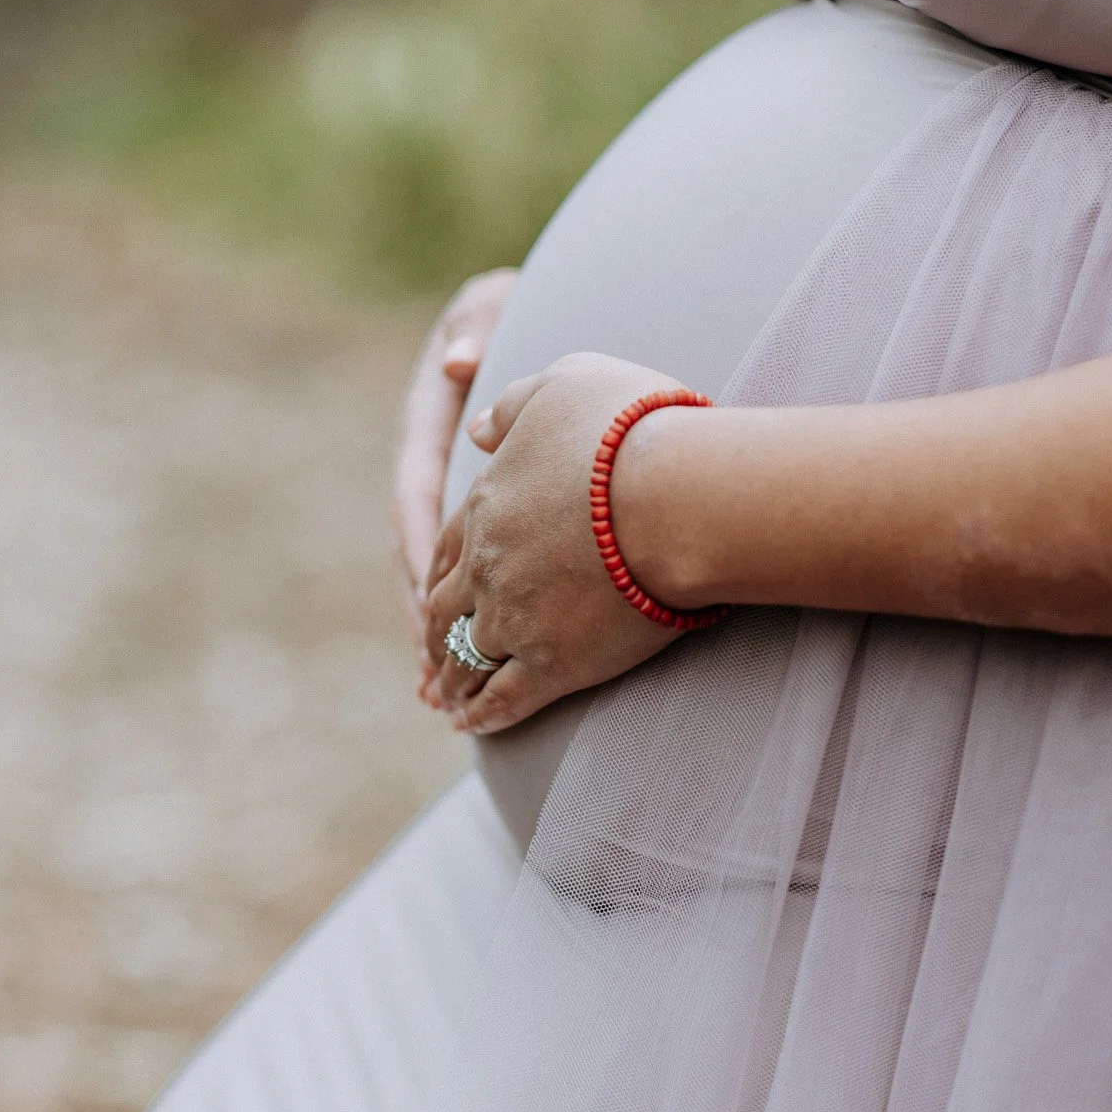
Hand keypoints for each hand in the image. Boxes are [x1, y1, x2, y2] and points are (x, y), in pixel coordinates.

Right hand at [393, 269, 516, 703]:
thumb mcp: (494, 304)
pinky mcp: (477, 513)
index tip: (425, 596)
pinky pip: (465, 573)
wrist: (534, 306)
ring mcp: (452, 494)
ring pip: (437, 574)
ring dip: (438, 634)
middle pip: (418, 552)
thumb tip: (454, 364)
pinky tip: (470, 676)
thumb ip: (477, 326)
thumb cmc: (516, 303)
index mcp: (427, 423)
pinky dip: (467, 620)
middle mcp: (431, 465)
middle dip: (424, 615)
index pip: (415, 493)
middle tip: (433, 673)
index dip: (418, 547)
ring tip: (439, 698)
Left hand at [423, 353, 693, 733]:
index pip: (448, 544)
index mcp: (487, 502)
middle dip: (439, 632)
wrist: (677, 494)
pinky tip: (473, 728)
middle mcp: (485, 564)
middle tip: (434, 656)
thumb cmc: (633, 428)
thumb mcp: (564, 384)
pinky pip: (503, 700)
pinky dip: (483, 717)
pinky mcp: (552, 664)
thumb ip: (513, 406)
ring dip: (454, 681)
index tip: (438, 588)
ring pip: (465, 659)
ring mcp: (513, 619)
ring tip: (449, 701)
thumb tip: (472, 427)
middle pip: (446, 607)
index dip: (444, 570)